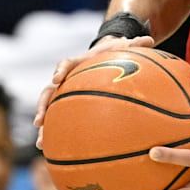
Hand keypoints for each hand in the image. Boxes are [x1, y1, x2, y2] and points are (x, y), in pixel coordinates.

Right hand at [33, 34, 156, 146]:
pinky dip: (55, 132)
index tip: (56, 79)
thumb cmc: (113, 52)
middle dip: (43, 106)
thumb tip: (150, 39)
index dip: (60, 71)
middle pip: (48, 91)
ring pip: (49, 107)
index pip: (65, 64)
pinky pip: (58, 117)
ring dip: (44, 124)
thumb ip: (135, 44)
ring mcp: (64, 91)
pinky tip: (54, 149)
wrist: (104, 54)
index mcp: (78, 63)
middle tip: (39, 120)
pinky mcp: (67, 103)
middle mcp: (66, 78)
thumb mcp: (124, 47)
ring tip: (41, 142)